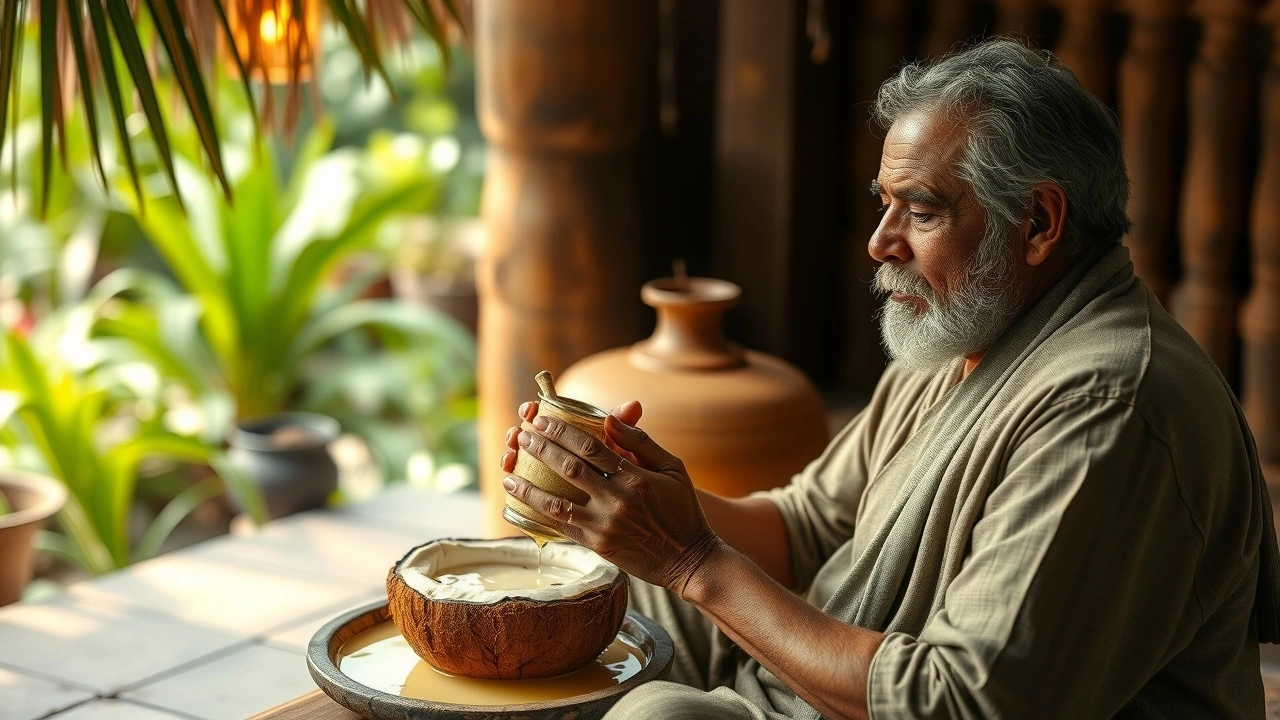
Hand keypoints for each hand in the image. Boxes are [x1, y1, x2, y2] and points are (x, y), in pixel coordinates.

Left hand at [499, 402, 722, 596]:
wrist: (688, 558)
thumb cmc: (682, 509)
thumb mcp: (673, 468)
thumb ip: (641, 442)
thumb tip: (610, 419)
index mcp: (636, 477)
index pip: (592, 446)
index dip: (563, 431)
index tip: (542, 419)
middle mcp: (618, 500)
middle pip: (570, 468)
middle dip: (541, 449)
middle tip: (522, 435)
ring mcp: (605, 525)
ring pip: (557, 502)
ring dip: (529, 485)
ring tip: (509, 471)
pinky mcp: (598, 545)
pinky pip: (561, 527)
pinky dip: (539, 514)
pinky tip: (520, 504)